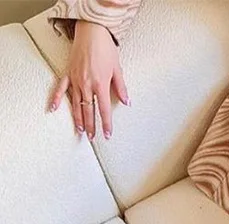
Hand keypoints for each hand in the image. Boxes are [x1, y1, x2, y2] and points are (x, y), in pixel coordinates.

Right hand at [50, 20, 129, 139]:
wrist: (92, 31)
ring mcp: (75, 79)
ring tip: (80, 131)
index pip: (103, 109)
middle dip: (91, 125)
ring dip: (77, 118)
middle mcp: (86, 84)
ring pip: (75, 103)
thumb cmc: (106, 49)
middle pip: (88, 110)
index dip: (106, 124)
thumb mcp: (118, 70)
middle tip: (93, 138)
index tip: (107, 135)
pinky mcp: (68, 73)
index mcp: (100, 84)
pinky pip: (60, 88)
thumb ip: (121, 88)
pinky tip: (52, 109)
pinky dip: (56, 99)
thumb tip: (127, 102)